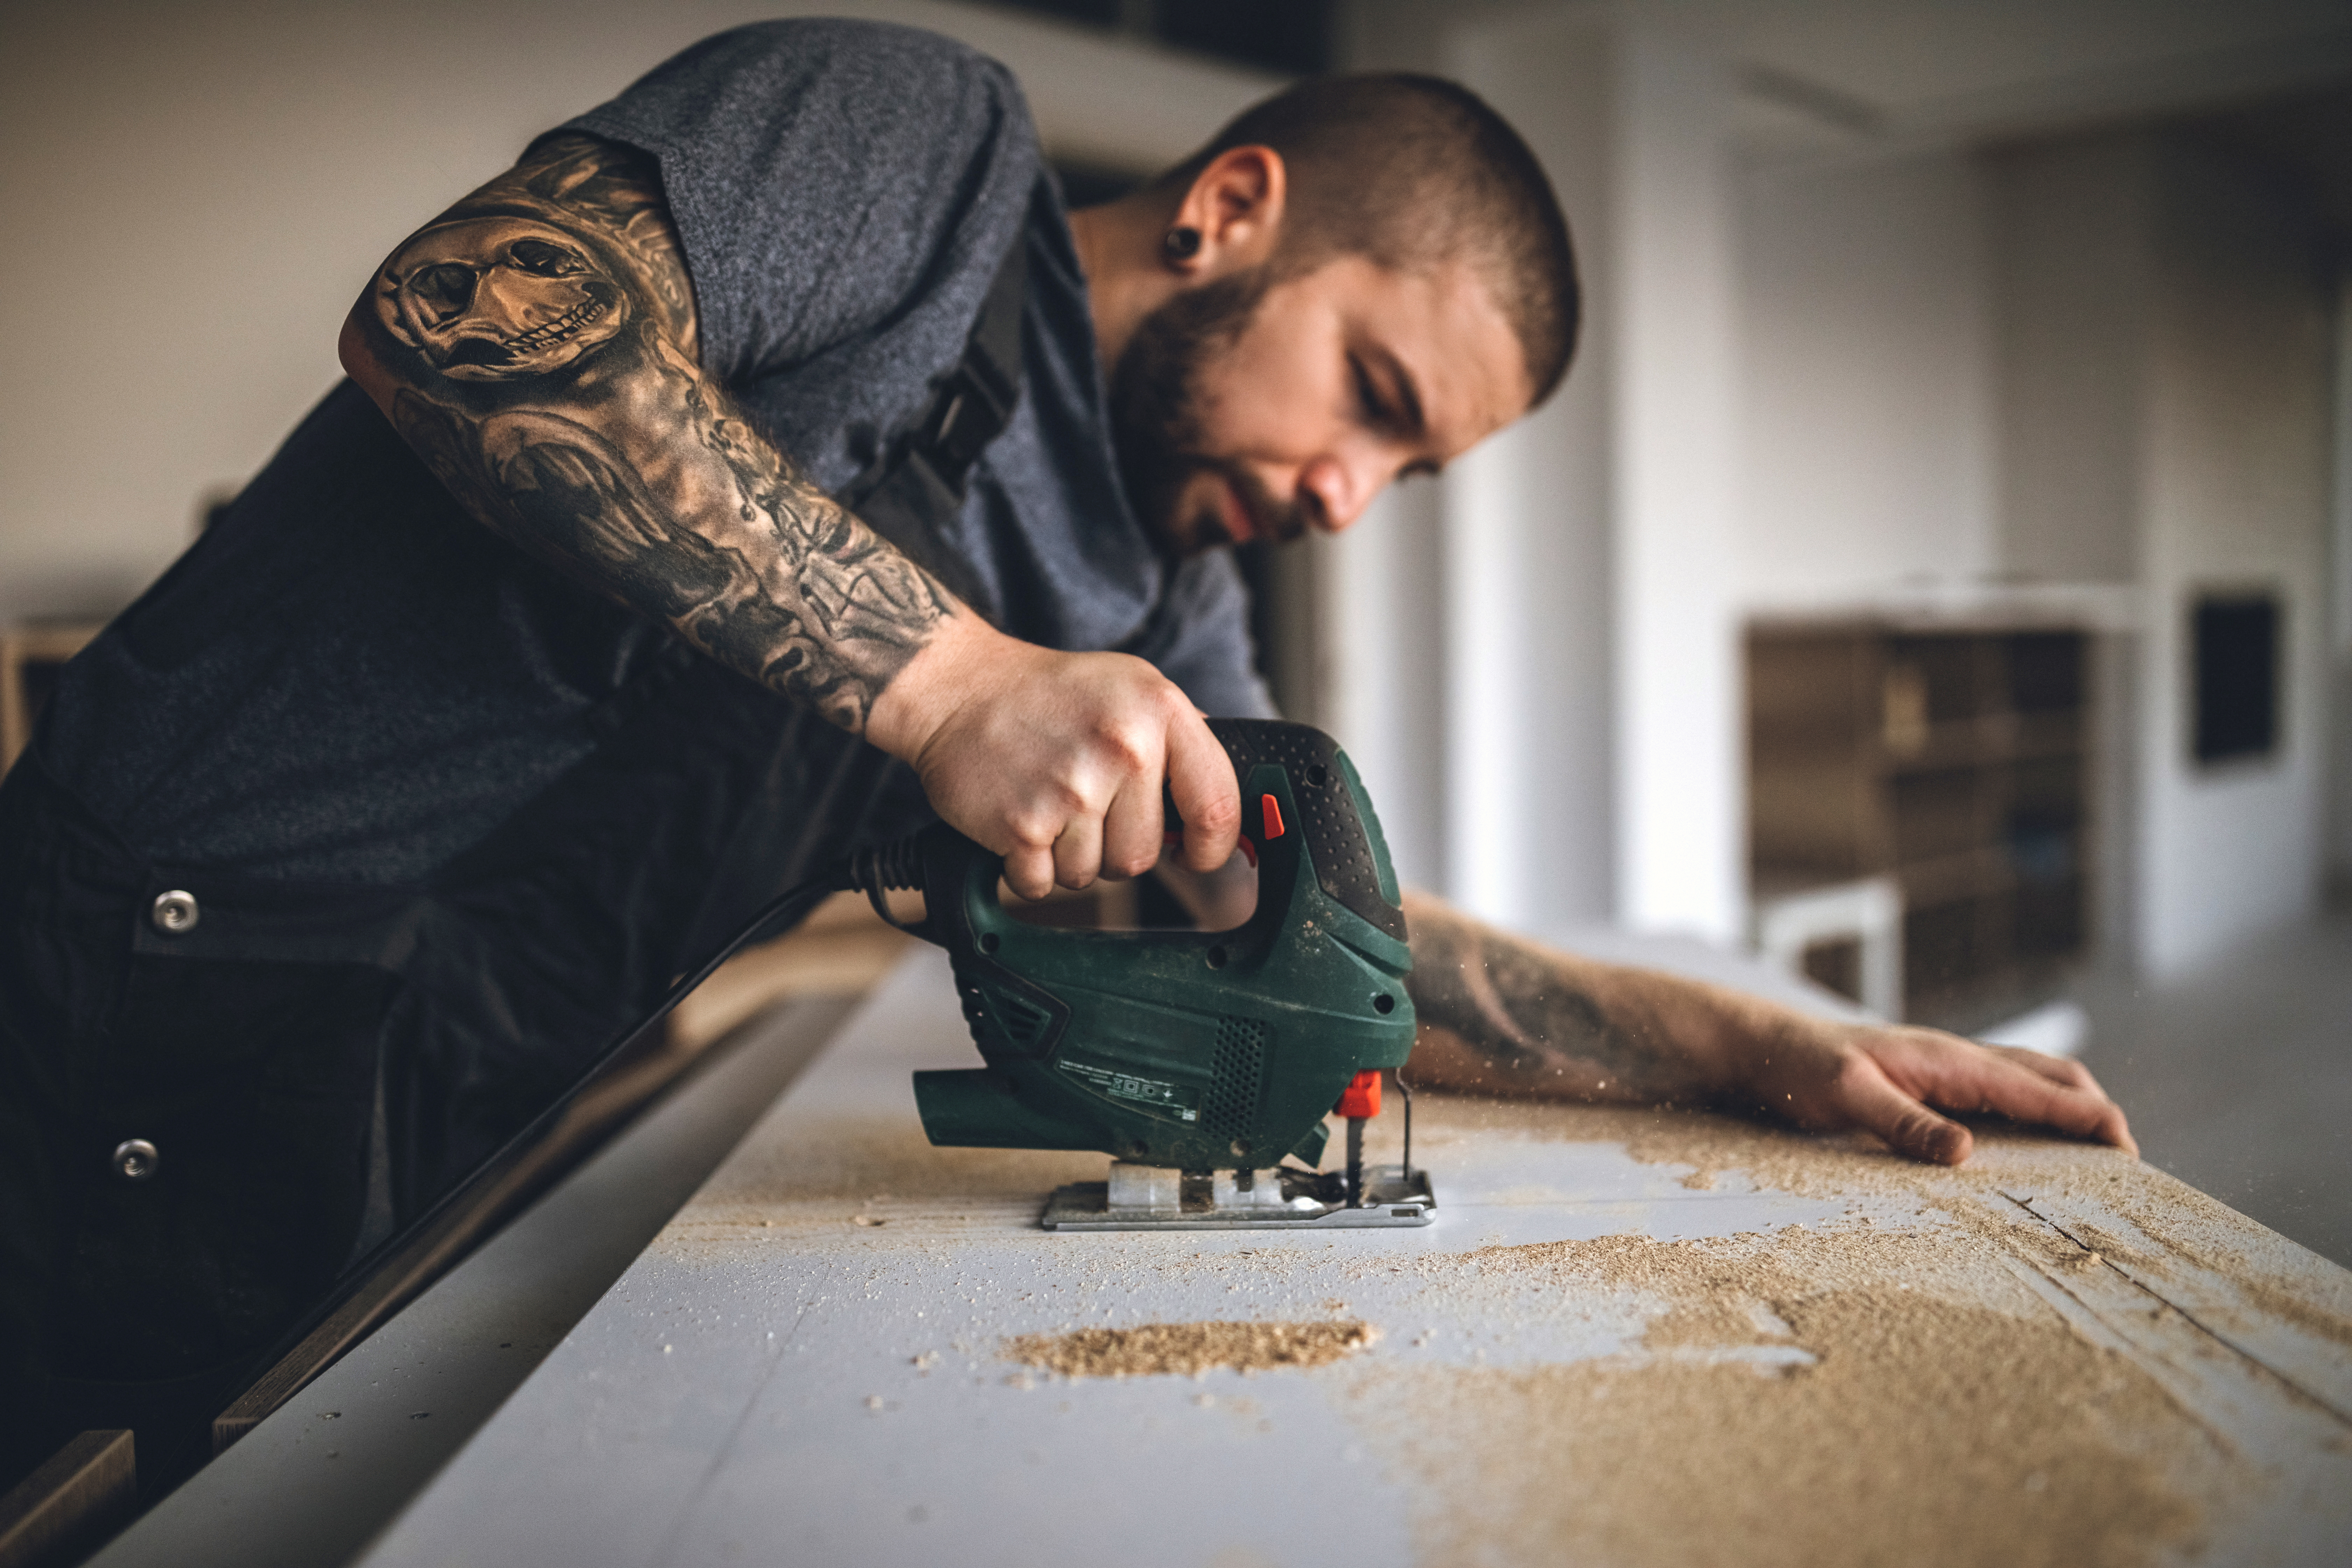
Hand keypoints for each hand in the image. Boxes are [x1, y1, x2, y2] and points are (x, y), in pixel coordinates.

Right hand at [866, 615, 1240, 899]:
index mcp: (1160, 711)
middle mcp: (1122, 748)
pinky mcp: (1022, 826)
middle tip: (1084, 805)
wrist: (957, 688)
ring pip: (1091, 875)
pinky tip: (1018, 821)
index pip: (1216, 805)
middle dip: (1114, 847)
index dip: (1213, 846)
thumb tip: (1224, 811)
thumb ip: (1181, 742)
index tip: (1196, 854)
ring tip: (1047, 803)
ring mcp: (1071, 789)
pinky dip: (1028, 869)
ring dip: (1067, 855)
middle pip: (1143, 855)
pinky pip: (1042, 885)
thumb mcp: (1132, 688)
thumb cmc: (1048, 694)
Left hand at [1747, 1017, 2136, 1164]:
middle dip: (2093, 1111)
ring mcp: (1948, 1070)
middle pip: (2049, 1075)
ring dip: (2069, 1109)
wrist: (1768, 1047)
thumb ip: (1903, 1125)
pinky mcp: (1934, 1084)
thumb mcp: (1848, 1098)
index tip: (2127, 1147)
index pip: (2036, 1087)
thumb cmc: (1802, 1069)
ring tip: (2098, 1156)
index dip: (2086, 1116)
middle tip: (2126, 1161)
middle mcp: (1957, 1060)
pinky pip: (2000, 1094)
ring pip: (2030, 1080)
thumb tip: (1964, 1153)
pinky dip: (2035, 1113)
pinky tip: (2034, 1146)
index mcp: (1948, 1061)